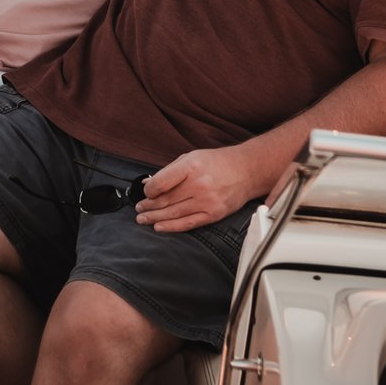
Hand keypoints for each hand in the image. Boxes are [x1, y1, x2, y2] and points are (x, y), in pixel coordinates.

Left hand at [135, 145, 266, 233]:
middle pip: (165, 200)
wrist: (246, 171)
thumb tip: (149, 183)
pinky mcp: (213, 214)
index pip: (161, 183)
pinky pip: (188, 223)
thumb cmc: (217, 162)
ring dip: (155, 218)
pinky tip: (159, 227)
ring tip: (143, 219)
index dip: (148, 191)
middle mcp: (198, 184)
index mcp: (191, 166)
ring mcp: (207, 201)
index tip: (144, 193)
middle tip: (139, 209)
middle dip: (148, 206)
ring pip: (174, 213)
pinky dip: (171, 227)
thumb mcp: (191, 157)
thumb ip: (170, 171)